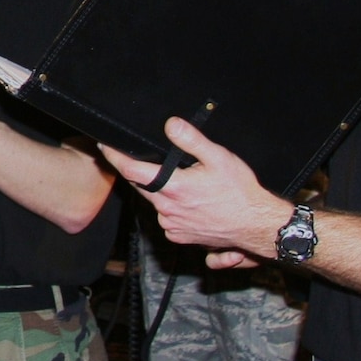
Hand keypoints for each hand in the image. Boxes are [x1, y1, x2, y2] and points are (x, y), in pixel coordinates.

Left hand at [99, 116, 285, 259]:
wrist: (255, 225)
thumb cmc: (240, 192)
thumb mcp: (218, 157)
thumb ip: (191, 140)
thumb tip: (170, 124)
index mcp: (173, 188)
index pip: (132, 171)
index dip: (115, 157)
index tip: (105, 146)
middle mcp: (168, 210)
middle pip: (141, 186)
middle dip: (140, 172)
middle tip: (150, 161)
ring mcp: (172, 226)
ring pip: (155, 202)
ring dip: (159, 191)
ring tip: (182, 182)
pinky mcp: (179, 236)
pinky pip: (166, 217)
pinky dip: (171, 207)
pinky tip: (189, 201)